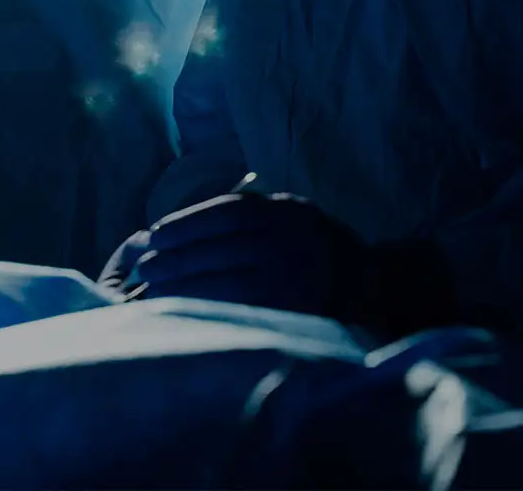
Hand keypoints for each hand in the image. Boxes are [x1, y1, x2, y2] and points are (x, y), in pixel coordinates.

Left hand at [127, 193, 372, 321]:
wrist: (376, 285)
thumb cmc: (317, 248)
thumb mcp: (292, 214)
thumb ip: (250, 215)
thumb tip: (179, 229)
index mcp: (289, 212)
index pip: (227, 213)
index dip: (186, 223)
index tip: (156, 235)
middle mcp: (293, 240)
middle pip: (220, 247)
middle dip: (177, 258)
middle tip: (146, 268)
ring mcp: (297, 277)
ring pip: (227, 280)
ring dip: (184, 285)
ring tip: (153, 290)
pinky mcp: (295, 311)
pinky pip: (241, 309)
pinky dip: (207, 308)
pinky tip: (184, 309)